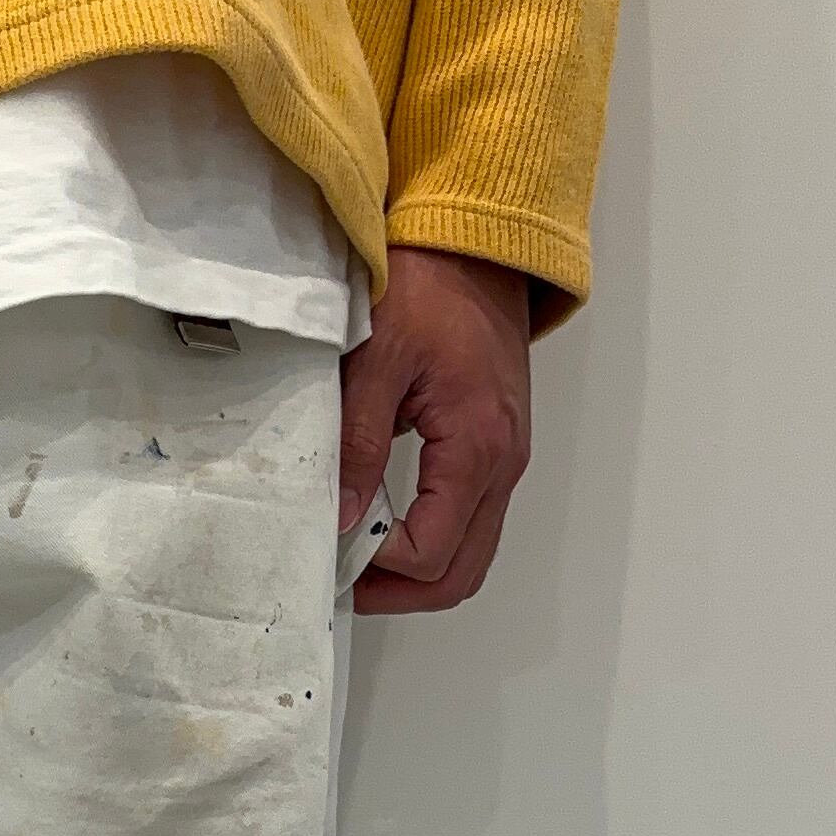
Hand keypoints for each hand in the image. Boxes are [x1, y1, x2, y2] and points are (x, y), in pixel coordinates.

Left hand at [338, 246, 533, 611]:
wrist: (478, 243)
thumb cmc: (432, 284)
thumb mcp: (377, 358)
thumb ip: (357, 443)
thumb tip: (339, 515)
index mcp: (477, 447)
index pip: (430, 553)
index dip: (378, 569)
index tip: (330, 553)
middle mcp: (504, 464)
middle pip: (460, 573)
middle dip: (400, 591)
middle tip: (343, 582)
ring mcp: (506, 459)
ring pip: (470, 553)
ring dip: (417, 571)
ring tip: (357, 558)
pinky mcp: (497, 447)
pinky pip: (472, 520)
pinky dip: (432, 539)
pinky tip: (384, 523)